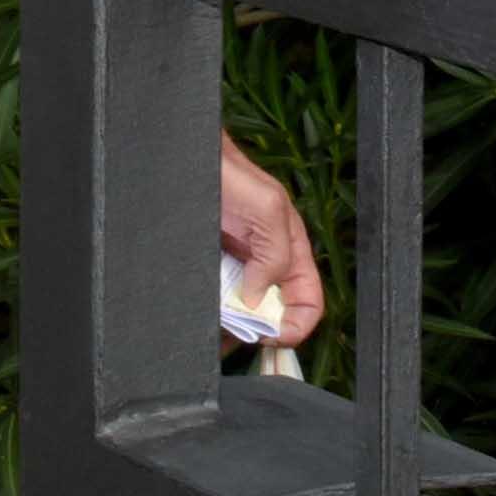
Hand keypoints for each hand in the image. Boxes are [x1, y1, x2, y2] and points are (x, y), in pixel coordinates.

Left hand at [217, 132, 325, 347]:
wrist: (187, 160)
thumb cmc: (229, 172)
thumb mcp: (266, 206)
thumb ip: (275, 253)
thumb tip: (259, 299)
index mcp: (290, 249)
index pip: (308, 301)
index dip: (296, 325)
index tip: (270, 335)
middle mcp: (266, 261)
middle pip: (275, 313)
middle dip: (260, 331)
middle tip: (237, 333)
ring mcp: (238, 266)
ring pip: (243, 312)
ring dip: (233, 327)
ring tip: (216, 330)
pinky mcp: (213, 266)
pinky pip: (218, 300)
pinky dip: (213, 315)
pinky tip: (203, 318)